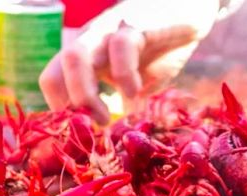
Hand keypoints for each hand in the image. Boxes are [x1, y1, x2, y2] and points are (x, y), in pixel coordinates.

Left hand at [39, 0, 218, 124]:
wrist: (192, 8)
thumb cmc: (164, 43)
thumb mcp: (141, 75)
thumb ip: (128, 96)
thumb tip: (121, 121)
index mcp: (88, 54)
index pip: (54, 78)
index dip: (60, 109)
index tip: (81, 133)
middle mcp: (92, 40)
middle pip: (57, 68)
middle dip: (69, 105)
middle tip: (93, 128)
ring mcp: (111, 30)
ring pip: (76, 56)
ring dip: (84, 94)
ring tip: (106, 118)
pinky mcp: (136, 24)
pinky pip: (121, 47)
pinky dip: (124, 76)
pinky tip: (135, 93)